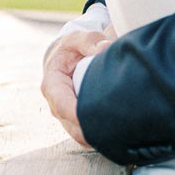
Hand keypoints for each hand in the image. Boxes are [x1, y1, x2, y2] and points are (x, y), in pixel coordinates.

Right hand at [41, 29, 113, 148]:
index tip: (97, 116)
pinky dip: (101, 135)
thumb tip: (105, 47)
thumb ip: (90, 41)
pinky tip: (118, 131)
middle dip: (93, 130)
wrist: (66, 57)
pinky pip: (88, 135)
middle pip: (73, 128)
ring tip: (121, 130)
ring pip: (81, 136)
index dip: (78, 115)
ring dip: (98, 136)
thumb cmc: (71, 49)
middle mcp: (57, 106)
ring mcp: (66, 117)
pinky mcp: (77, 122)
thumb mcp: (77, 38)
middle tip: (119, 126)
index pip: (63, 107)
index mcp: (53, 85)